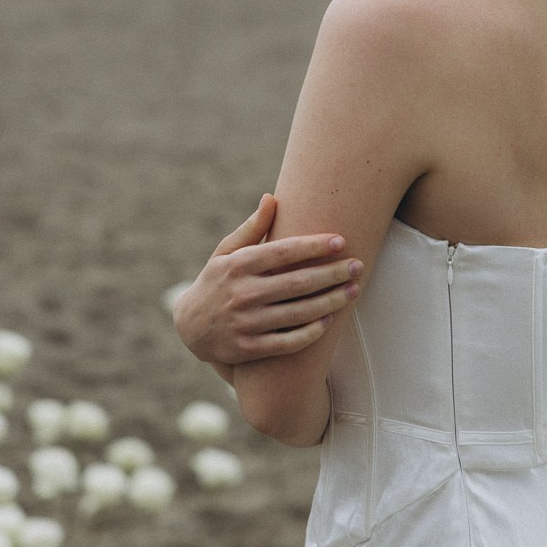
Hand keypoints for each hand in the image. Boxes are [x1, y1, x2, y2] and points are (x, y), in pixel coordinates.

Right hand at [172, 193, 361, 365]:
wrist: (190, 327)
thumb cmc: (217, 281)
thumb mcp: (226, 251)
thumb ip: (252, 228)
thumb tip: (272, 198)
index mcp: (238, 265)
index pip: (283, 252)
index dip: (314, 246)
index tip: (340, 241)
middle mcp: (242, 293)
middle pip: (297, 283)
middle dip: (332, 274)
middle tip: (357, 266)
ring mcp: (246, 323)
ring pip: (298, 313)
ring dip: (330, 302)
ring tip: (353, 291)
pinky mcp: (249, 348)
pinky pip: (288, 343)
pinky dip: (311, 333)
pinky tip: (329, 321)